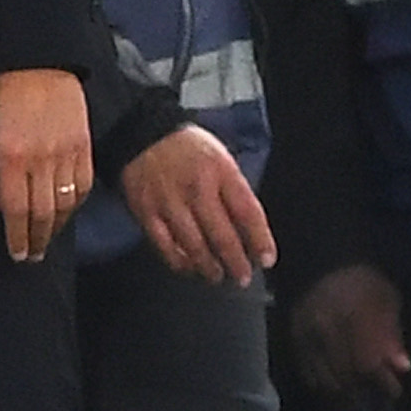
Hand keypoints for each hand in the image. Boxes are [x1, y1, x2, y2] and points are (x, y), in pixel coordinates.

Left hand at [0, 67, 92, 262]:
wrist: (39, 64)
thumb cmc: (5, 97)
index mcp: (11, 158)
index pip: (15, 210)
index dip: (17, 237)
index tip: (18, 254)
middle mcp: (40, 161)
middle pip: (43, 214)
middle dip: (38, 240)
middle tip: (34, 256)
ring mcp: (66, 154)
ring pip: (66, 204)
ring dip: (57, 227)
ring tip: (49, 238)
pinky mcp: (84, 147)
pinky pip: (82, 185)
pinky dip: (75, 204)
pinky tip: (67, 212)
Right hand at [120, 124, 278, 285]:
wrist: (143, 133)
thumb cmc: (188, 148)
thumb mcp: (221, 159)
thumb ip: (234, 191)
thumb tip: (248, 230)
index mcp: (221, 171)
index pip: (247, 212)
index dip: (260, 240)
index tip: (266, 259)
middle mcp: (196, 188)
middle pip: (222, 235)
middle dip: (236, 262)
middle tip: (243, 277)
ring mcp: (169, 202)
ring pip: (194, 246)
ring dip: (209, 267)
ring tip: (217, 276)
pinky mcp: (147, 212)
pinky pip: (165, 246)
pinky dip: (179, 261)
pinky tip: (189, 267)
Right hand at [292, 263, 410, 397]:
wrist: (322, 261)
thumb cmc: (362, 281)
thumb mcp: (386, 299)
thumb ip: (393, 334)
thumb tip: (402, 368)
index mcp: (354, 316)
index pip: (368, 362)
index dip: (383, 382)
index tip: (395, 391)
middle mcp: (327, 327)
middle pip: (345, 373)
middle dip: (362, 388)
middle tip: (373, 390)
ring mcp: (307, 332)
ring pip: (323, 375)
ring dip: (342, 387)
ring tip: (355, 388)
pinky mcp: (293, 336)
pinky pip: (306, 367)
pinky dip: (321, 379)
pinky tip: (334, 379)